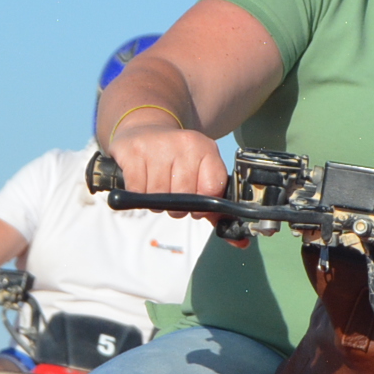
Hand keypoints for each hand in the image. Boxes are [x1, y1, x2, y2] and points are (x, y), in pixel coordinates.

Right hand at [106, 124, 227, 208]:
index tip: (195, 203)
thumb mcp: (201, 176)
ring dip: (155, 200)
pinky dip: (137, 192)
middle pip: (183, 198)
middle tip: (171, 193)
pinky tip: (141, 179)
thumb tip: (241, 243)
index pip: (212, 190)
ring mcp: (158, 146)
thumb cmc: (178, 162)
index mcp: (207, 150)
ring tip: (156, 184)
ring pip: (158, 196)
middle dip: (176, 206)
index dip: (202, 206)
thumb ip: (218, 212)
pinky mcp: (133, 151)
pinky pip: (136, 190)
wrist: (147, 129)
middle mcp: (185, 144)